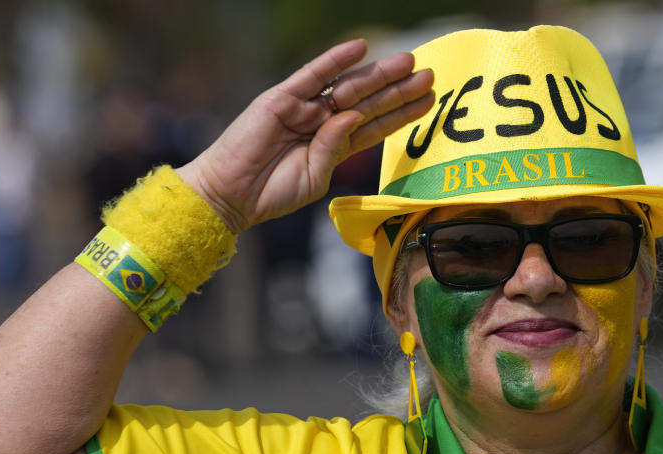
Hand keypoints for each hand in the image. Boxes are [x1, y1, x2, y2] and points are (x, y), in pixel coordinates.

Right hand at [177, 39, 434, 231]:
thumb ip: (336, 149)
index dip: (401, 113)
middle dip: (398, 89)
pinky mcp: (282, 99)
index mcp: (333, 144)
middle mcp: (322, 122)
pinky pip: (313, 75)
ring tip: (407, 62)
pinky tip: (359, 49)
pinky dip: (335, 60)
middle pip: (369, 101)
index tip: (429, 101)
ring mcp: (303, 108)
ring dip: (378, 73)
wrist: (231, 195)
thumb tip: (353, 116)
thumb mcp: (315, 178)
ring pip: (348, 86)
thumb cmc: (272, 193)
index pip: (375, 125)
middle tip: (430, 75)